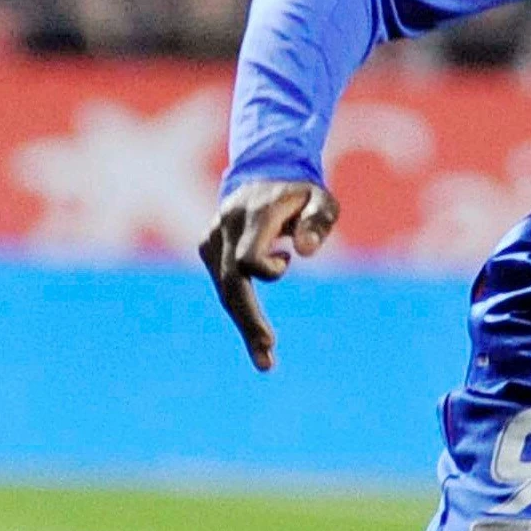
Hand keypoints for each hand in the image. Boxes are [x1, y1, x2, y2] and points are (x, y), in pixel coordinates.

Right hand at [198, 180, 338, 371]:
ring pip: (224, 289)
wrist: (264, 171)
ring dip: (244, 323)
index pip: (246, 258)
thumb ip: (318, 221)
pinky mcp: (208, 247)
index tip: (288, 260)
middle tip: (266, 360)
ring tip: (265, 359)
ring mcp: (212, 238)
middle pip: (231, 284)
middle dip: (249, 322)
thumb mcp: (322, 199)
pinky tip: (259, 329)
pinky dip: (240, 307)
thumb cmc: (301, 191)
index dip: (266, 271)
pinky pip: (224, 283)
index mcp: (253, 216)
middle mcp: (226, 227)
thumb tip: (307, 252)